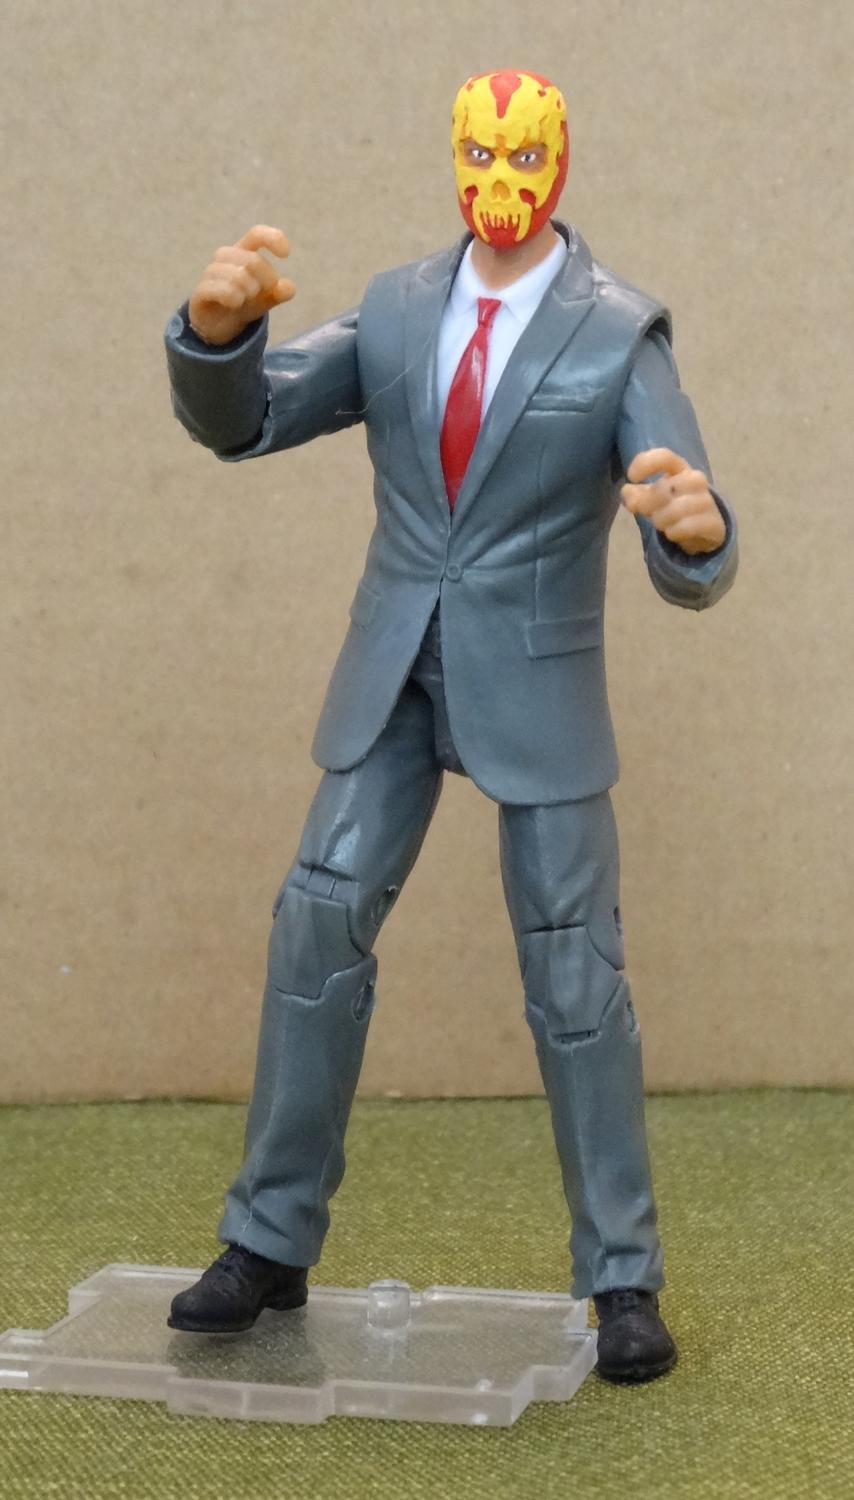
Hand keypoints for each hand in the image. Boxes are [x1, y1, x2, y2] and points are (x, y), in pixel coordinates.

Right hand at [188, 225, 295, 345]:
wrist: (218, 326)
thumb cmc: (242, 304)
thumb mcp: (264, 299)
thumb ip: (277, 293)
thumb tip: (290, 288)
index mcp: (243, 252)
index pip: (257, 234)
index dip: (272, 238)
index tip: (286, 254)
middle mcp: (225, 258)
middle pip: (251, 260)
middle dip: (266, 279)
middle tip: (262, 293)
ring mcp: (211, 273)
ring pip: (236, 275)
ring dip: (248, 290)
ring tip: (245, 300)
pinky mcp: (200, 291)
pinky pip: (217, 288)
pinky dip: (231, 296)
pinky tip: (235, 302)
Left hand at [621, 448, 725, 554]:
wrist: (706, 528)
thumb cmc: (675, 506)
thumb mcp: (653, 499)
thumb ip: (637, 496)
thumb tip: (626, 491)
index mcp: (680, 469)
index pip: (664, 457)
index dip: (645, 464)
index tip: (632, 477)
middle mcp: (696, 480)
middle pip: (664, 488)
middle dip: (648, 504)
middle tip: (649, 513)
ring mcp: (707, 501)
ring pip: (674, 509)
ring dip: (661, 520)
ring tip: (662, 524)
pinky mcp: (713, 522)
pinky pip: (685, 527)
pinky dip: (673, 532)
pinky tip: (673, 532)